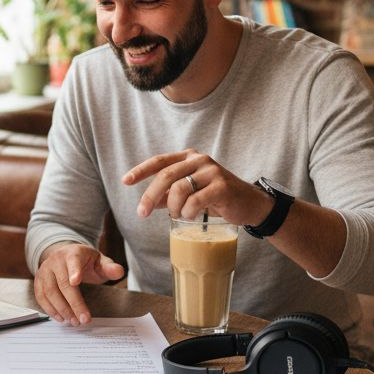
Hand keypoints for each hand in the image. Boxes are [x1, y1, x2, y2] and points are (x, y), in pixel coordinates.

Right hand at [33, 242, 125, 325]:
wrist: (65, 255)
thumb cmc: (84, 261)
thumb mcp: (99, 261)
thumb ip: (109, 267)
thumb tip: (119, 271)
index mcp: (73, 253)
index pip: (73, 261)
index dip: (74, 271)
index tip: (76, 282)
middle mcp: (56, 260)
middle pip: (63, 283)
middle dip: (74, 303)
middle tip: (83, 319)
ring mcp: (45, 270)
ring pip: (49, 291)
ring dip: (62, 309)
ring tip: (74, 321)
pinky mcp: (38, 280)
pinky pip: (41, 296)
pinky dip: (50, 309)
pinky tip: (61, 318)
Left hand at [122, 149, 272, 225]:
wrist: (248, 203)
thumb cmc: (216, 197)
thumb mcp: (191, 193)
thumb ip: (170, 195)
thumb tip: (149, 202)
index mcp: (189, 158)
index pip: (160, 161)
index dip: (141, 170)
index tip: (125, 181)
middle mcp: (199, 160)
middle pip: (166, 175)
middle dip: (150, 196)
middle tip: (142, 213)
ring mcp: (212, 171)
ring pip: (179, 189)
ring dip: (173, 207)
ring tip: (179, 215)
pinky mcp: (222, 186)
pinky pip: (195, 201)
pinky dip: (188, 212)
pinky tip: (191, 216)